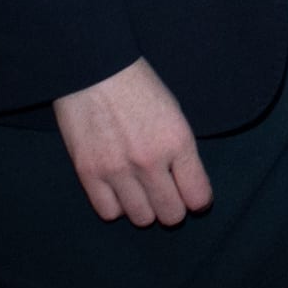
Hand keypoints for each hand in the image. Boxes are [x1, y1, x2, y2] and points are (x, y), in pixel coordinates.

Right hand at [53, 57, 211, 225]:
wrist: (95, 68)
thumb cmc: (140, 85)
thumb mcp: (175, 112)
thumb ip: (181, 151)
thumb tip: (186, 184)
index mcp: (177, 141)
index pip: (198, 197)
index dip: (198, 200)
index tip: (193, 195)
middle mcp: (150, 161)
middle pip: (171, 214)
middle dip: (173, 208)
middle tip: (167, 194)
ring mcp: (117, 170)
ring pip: (141, 218)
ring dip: (145, 208)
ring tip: (141, 190)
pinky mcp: (88, 174)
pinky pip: (109, 212)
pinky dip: (117, 205)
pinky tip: (119, 189)